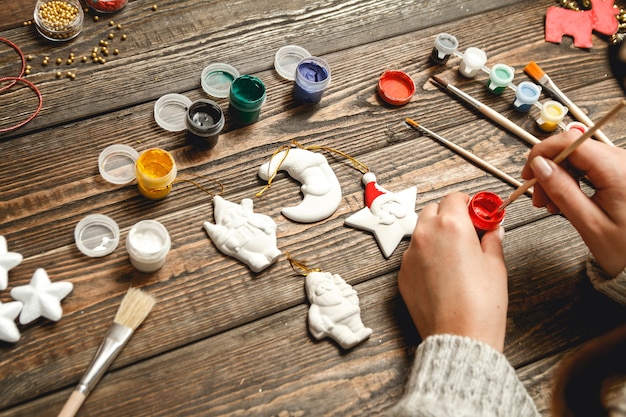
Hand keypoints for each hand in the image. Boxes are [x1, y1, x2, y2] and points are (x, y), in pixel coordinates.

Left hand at [398, 192, 507, 351]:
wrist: (459, 337)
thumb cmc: (480, 304)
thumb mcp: (495, 265)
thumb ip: (492, 240)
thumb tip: (493, 231)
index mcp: (451, 226)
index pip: (454, 198)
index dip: (468, 203)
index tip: (478, 213)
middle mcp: (425, 235)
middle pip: (434, 210)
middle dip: (450, 215)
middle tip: (469, 231)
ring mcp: (410, 255)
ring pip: (421, 232)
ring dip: (436, 234)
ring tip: (456, 254)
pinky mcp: (403, 274)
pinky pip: (414, 255)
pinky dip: (426, 255)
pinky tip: (443, 273)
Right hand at [521, 130, 625, 276]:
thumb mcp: (589, 223)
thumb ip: (562, 191)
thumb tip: (539, 166)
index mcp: (617, 170)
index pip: (570, 142)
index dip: (543, 153)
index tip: (529, 173)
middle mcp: (622, 161)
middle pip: (571, 150)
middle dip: (548, 171)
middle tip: (539, 197)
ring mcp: (621, 165)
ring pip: (577, 159)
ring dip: (558, 178)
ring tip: (552, 204)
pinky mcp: (619, 172)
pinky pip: (587, 167)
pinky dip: (572, 181)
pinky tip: (566, 199)